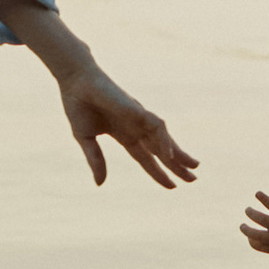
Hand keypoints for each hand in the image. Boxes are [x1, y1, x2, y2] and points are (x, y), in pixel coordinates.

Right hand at [55, 56, 198, 192]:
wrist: (75, 82)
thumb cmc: (78, 106)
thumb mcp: (86, 139)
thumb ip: (95, 160)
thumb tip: (101, 184)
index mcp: (124, 134)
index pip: (145, 157)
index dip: (157, 172)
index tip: (171, 186)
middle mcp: (135, 127)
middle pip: (161, 150)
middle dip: (177, 165)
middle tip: (193, 180)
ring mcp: (138, 118)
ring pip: (163, 139)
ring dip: (178, 154)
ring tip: (193, 168)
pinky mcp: (136, 110)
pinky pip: (155, 127)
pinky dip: (163, 141)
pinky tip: (170, 155)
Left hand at [241, 183, 268, 268]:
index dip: (265, 199)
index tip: (257, 193)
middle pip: (263, 220)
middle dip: (252, 214)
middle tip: (247, 209)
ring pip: (257, 236)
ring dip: (247, 231)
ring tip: (242, 226)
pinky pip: (259, 246)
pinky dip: (252, 241)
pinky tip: (250, 236)